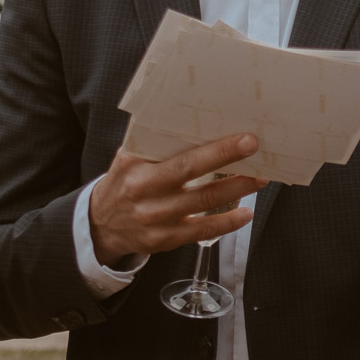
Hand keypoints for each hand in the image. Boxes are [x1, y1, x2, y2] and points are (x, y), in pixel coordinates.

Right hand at [88, 133, 267, 264]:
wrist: (101, 224)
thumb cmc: (124, 182)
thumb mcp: (129, 158)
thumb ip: (154, 142)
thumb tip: (192, 120)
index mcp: (137, 165)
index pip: (181, 154)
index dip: (216, 148)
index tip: (243, 138)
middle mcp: (145, 191)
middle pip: (194, 174)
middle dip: (229, 162)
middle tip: (256, 152)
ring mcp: (156, 218)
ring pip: (204, 202)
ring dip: (237, 190)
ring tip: (259, 179)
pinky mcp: (165, 239)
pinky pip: (202, 231)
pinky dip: (227, 223)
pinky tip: (245, 214)